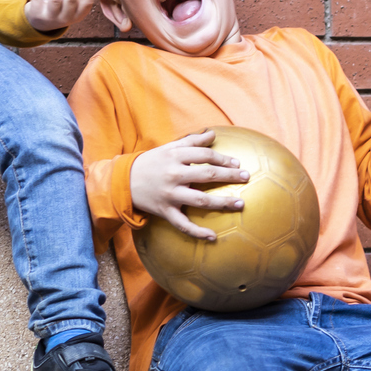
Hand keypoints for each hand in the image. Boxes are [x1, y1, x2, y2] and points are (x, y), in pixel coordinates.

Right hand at [129, 131, 251, 240]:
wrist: (123, 181)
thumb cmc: (151, 162)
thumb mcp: (169, 148)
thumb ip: (192, 141)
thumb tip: (213, 133)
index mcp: (175, 157)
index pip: (205, 156)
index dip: (223, 159)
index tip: (238, 163)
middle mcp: (173, 175)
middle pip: (207, 175)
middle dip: (229, 176)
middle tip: (247, 177)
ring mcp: (169, 195)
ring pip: (200, 201)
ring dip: (222, 203)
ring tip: (241, 204)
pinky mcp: (164, 211)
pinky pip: (183, 224)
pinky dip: (197, 232)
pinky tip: (213, 237)